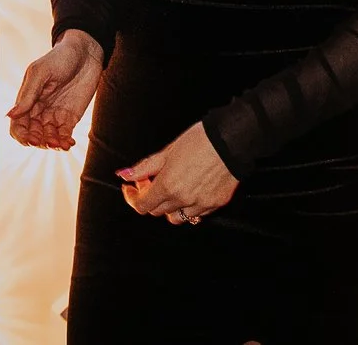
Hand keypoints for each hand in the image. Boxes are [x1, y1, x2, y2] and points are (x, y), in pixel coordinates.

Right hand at [7, 28, 102, 149]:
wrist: (86, 52)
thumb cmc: (60, 57)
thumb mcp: (40, 72)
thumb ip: (27, 94)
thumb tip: (10, 115)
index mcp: (27, 99)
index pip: (18, 124)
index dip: (21, 135)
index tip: (30, 139)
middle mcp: (39, 110)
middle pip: (32, 134)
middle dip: (37, 141)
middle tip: (47, 141)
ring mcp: (55, 115)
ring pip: (48, 138)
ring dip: (52, 144)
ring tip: (61, 143)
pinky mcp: (70, 118)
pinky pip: (64, 135)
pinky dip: (65, 142)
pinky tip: (69, 143)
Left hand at [118, 123, 236, 223]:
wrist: (231, 140)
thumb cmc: (200, 140)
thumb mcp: (167, 151)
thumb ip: (145, 167)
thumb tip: (125, 175)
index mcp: (168, 186)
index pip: (142, 205)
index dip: (133, 197)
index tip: (132, 187)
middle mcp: (183, 200)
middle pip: (157, 211)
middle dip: (150, 197)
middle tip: (152, 180)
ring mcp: (200, 205)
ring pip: (177, 217)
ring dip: (169, 206)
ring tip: (173, 187)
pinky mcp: (215, 205)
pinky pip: (196, 215)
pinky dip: (189, 207)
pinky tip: (190, 191)